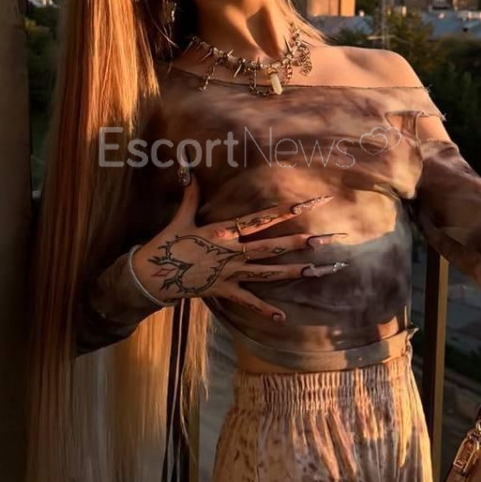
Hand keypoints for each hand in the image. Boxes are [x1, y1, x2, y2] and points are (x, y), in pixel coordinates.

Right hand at [130, 174, 347, 320]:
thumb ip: (190, 194)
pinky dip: (264, 310)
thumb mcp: (181, 218)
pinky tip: (284, 316)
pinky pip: (248, 301)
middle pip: (274, 246)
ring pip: (269, 273)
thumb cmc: (167, 243)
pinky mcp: (225, 290)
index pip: (262, 219)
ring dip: (294, 272)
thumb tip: (186, 165)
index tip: (308, 204)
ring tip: (319, 270)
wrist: (152, 276)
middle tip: (328, 239)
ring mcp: (231, 273)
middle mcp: (233, 252)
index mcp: (225, 232)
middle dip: (302, 242)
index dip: (286, 210)